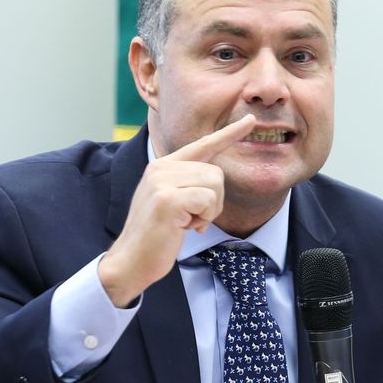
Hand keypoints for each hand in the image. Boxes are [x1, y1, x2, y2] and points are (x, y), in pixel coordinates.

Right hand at [98, 115, 256, 305]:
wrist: (132, 261)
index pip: (202, 144)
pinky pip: (208, 200)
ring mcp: (162, 181)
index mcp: (163, 166)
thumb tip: (215, 178)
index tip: (250, 121)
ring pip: (214, 184)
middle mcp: (161, 168)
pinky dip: (205, 217)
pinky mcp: (167, 198)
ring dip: (210, 211)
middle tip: (195, 219)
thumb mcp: (172, 202)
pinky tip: (186, 227)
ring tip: (188, 222)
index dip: (229, 133)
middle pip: (216, 172)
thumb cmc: (157, 236)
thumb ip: (189, 184)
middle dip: (214, 202)